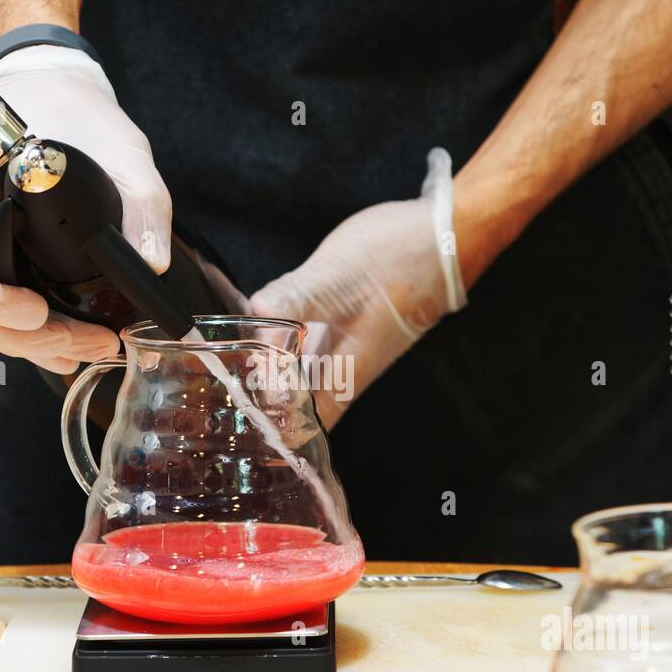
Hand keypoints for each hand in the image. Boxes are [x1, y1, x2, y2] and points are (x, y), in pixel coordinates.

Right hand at [0, 46, 171, 372]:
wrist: (54, 88)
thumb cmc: (76, 111)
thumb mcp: (123, 151)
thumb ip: (142, 206)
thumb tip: (150, 265)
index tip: (40, 310)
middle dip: (24, 337)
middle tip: (88, 344)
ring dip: (29, 342)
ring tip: (88, 350)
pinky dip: (28, 331)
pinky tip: (69, 343)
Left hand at [249, 149, 465, 425]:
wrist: (448, 234)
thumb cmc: (398, 257)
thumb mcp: (337, 277)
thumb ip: (293, 300)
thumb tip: (252, 319)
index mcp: (348, 370)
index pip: (309, 425)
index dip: (278, 437)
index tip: (243, 436)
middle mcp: (352, 366)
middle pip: (306, 406)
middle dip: (269, 411)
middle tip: (222, 408)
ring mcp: (355, 345)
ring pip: (309, 377)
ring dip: (276, 380)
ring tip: (232, 379)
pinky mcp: (354, 323)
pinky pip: (314, 350)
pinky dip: (288, 352)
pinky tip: (264, 337)